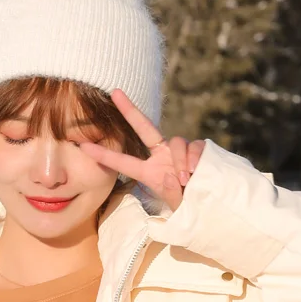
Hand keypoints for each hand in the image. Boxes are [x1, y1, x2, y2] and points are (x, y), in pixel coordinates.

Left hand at [80, 89, 204, 210]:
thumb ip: (171, 195)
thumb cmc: (192, 209)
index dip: (104, 155)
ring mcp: (180, 152)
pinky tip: (196, 173)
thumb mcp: (177, 208)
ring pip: (176, 142)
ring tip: (184, 179)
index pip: (123, 162)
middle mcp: (163, 156)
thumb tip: (170, 176)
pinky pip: (194, 147)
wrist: (217, 208)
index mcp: (150, 172)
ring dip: (179, 160)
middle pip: (144, 128)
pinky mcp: (199, 149)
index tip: (82, 146)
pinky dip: (193, 159)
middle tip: (114, 92)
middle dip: (129, 110)